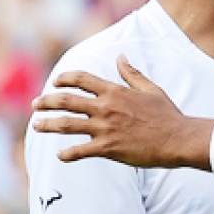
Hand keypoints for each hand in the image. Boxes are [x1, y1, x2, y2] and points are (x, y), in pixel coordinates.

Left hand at [32, 55, 198, 166]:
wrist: (177, 139)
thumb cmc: (167, 114)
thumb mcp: (150, 89)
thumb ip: (132, 73)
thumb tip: (120, 57)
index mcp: (115, 91)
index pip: (81, 79)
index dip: (64, 79)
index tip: (55, 83)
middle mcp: (105, 107)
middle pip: (66, 100)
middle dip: (46, 101)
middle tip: (36, 105)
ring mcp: (104, 128)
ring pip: (65, 124)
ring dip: (47, 124)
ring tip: (36, 126)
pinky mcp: (107, 148)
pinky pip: (79, 151)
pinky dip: (67, 154)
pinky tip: (60, 156)